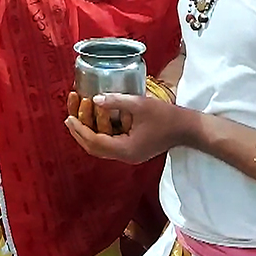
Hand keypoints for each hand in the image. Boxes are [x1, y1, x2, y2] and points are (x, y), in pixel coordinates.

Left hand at [65, 93, 189, 164]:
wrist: (187, 128)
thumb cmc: (166, 116)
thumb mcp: (140, 104)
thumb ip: (117, 101)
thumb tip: (95, 99)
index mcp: (126, 149)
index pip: (95, 142)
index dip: (80, 130)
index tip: (69, 118)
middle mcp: (125, 156)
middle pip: (94, 148)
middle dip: (79, 134)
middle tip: (68, 119)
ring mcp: (129, 155)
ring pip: (100, 148)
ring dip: (87, 134)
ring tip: (76, 120)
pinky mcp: (132, 150)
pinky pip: (109, 145)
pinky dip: (98, 134)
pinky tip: (93, 122)